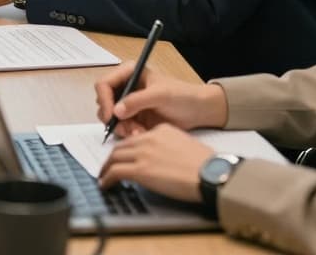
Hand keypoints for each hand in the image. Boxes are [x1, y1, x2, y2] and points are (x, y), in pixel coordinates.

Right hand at [94, 62, 228, 138]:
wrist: (199, 111)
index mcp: (129, 73)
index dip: (104, 100)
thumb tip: (116, 111)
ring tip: (137, 132)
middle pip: (104, 102)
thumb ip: (137, 101)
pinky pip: (121, 126)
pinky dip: (128, 132)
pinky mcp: (133, 117)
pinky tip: (141, 134)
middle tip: (125, 128)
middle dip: (113, 117)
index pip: (104, 84)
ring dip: (121, 127)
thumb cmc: (182, 96)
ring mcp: (128, 103)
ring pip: (111, 117)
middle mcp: (125, 87)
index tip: (111, 116)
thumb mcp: (160, 95)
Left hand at [98, 123, 213, 202]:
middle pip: (121, 146)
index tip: (123, 156)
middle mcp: (149, 139)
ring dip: (106, 168)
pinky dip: (106, 178)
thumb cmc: (206, 165)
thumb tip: (160, 159)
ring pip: (114, 157)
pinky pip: (115, 172)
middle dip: (112, 157)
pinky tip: (105, 185)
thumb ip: (168, 146)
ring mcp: (143, 154)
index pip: (136, 138)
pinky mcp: (140, 170)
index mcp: (161, 130)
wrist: (211, 174)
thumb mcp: (185, 145)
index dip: (127, 148)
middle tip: (109, 166)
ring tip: (104, 176)